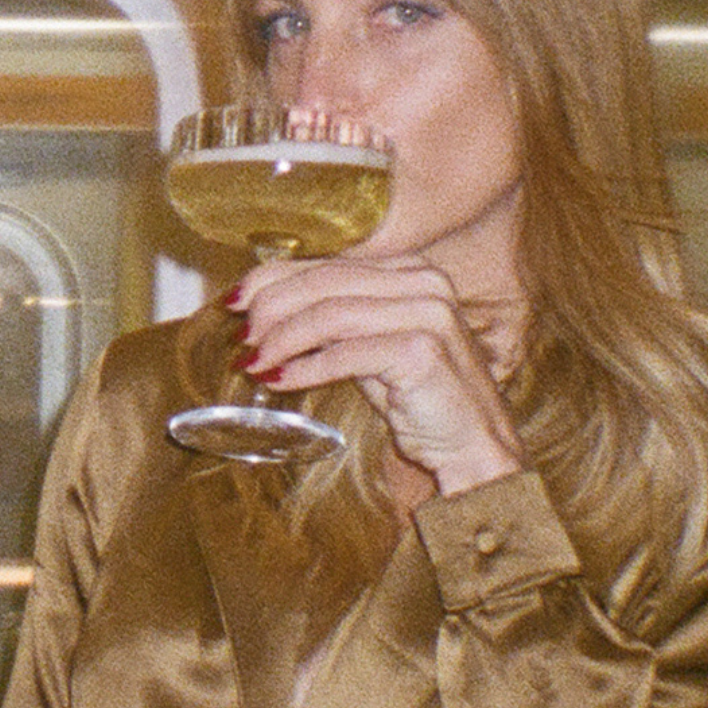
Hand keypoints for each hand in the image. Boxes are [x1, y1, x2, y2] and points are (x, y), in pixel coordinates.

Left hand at [234, 252, 523, 498]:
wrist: (474, 444)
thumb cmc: (420, 399)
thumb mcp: (370, 350)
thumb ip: (333, 325)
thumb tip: (265, 315)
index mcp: (410, 270)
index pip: (328, 263)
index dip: (272, 280)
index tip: (234, 303)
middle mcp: (422, 281)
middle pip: (324, 283)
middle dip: (270, 310)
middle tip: (239, 340)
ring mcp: (427, 312)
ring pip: (330, 314)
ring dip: (281, 339)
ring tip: (252, 362)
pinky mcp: (422, 350)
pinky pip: (346, 353)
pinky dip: (305, 367)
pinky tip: (279, 379)